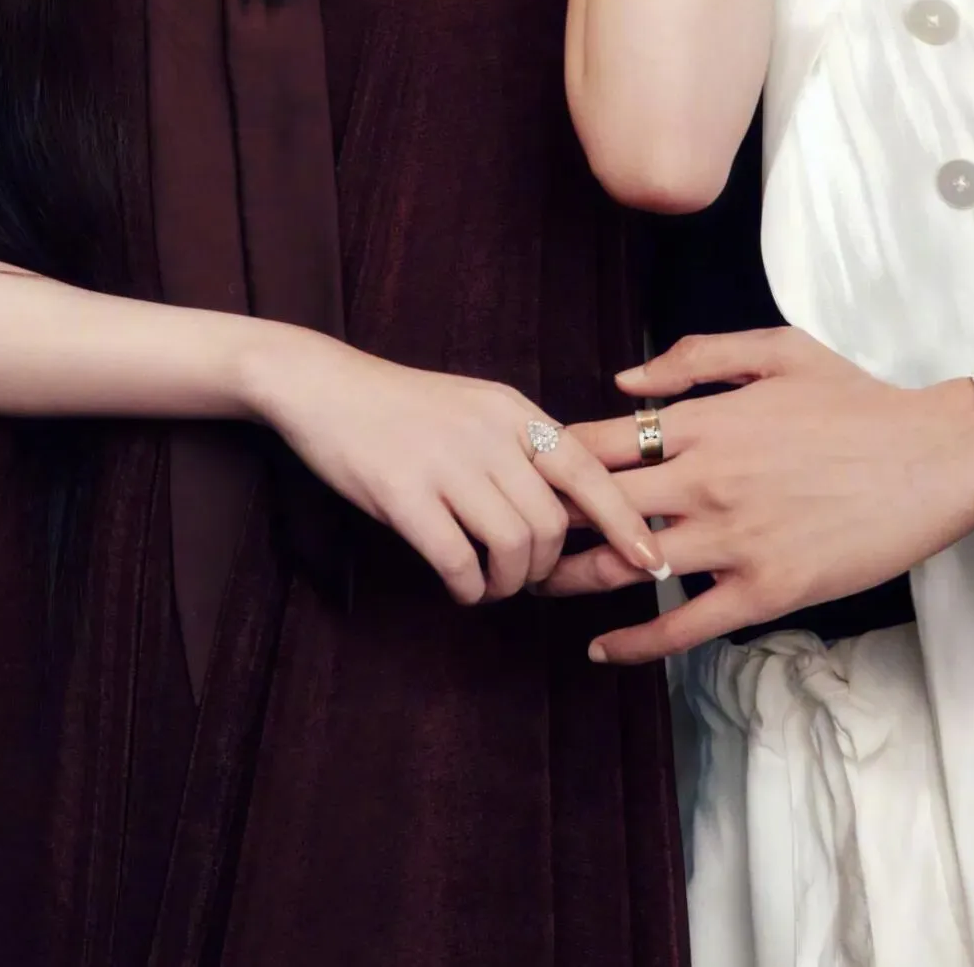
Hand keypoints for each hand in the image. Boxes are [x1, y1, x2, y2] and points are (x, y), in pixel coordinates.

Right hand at [248, 329, 667, 606]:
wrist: (323, 386)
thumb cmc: (402, 406)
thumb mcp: (475, 408)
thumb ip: (520, 447)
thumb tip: (569, 508)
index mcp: (511, 410)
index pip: (586, 469)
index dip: (623, 521)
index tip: (649, 560)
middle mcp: (487, 433)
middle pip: (551, 522)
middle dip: (545, 567)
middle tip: (527, 580)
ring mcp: (444, 462)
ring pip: (512, 546)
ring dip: (509, 583)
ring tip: (491, 585)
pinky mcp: (402, 495)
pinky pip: (457, 561)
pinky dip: (468, 587)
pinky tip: (460, 585)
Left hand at [541, 327, 973, 661]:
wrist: (928, 458)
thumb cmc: (854, 401)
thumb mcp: (775, 350)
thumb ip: (693, 358)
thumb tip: (622, 383)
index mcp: (702, 422)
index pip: (596, 443)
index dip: (548, 462)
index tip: (522, 475)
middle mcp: (704, 481)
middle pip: (594, 508)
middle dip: (545, 523)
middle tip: (513, 536)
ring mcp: (731, 540)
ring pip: (625, 568)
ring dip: (572, 581)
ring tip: (537, 588)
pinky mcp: (763, 591)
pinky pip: (682, 625)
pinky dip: (634, 643)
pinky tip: (602, 650)